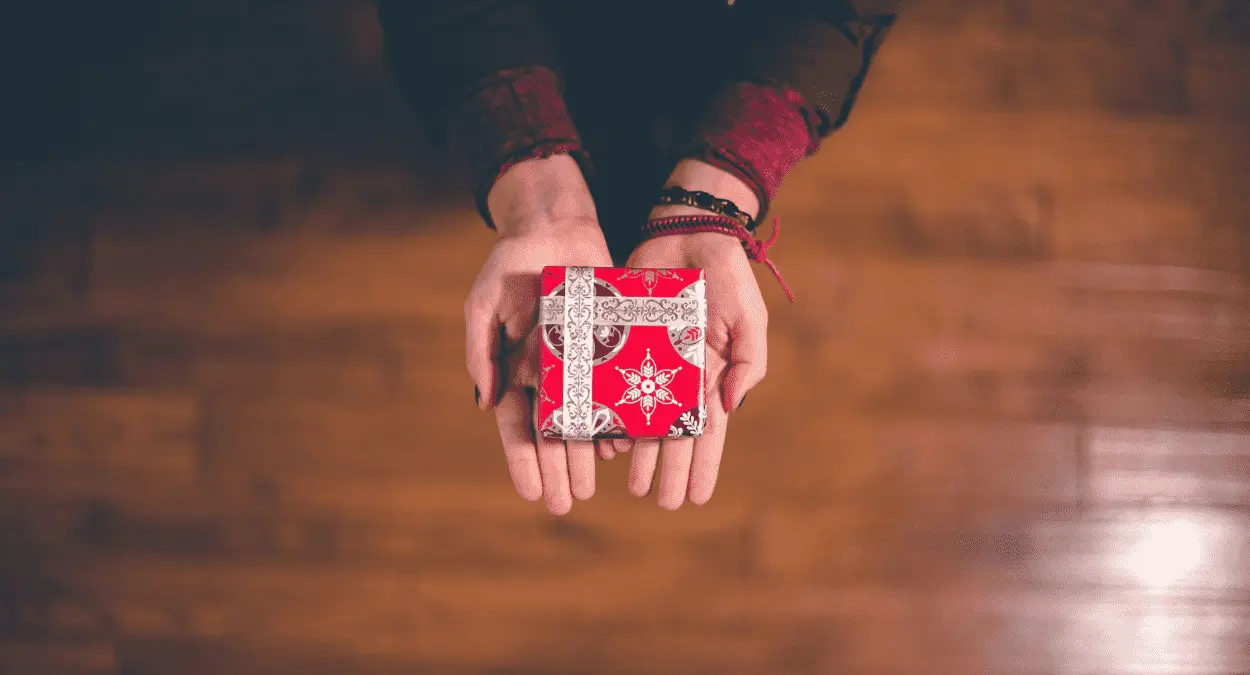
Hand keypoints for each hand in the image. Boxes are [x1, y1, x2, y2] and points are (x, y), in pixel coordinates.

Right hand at [467, 154, 611, 514]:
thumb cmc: (513, 264)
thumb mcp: (485, 302)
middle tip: (566, 503)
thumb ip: (481, 350)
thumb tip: (486, 403)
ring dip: (585, 455)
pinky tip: (622, 446)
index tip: (532, 493)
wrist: (556, 228)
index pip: (518, 426)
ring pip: (584, 420)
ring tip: (591, 486)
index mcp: (515, 371)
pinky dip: (617, 419)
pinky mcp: (609, 349)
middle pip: (552, 434)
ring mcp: (581, 365)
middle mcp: (549, 376)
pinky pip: (614, 392)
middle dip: (557, 470)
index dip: (523, 461)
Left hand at [623, 231, 767, 508]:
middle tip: (661, 503)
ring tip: (630, 484)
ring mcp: (648, 362)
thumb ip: (747, 362)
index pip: (708, 432)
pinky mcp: (620, 343)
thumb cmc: (725, 276)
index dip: (703, 465)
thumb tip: (730, 407)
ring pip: (641, 418)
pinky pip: (611, 384)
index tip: (698, 498)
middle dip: (669, 470)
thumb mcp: (748, 318)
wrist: (686, 232)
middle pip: (673, 434)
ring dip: (638, 453)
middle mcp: (678, 377)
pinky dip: (608, 412)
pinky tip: (604, 440)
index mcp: (710, 376)